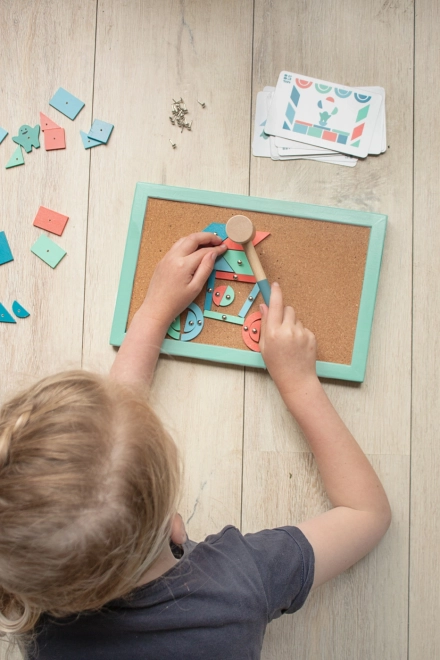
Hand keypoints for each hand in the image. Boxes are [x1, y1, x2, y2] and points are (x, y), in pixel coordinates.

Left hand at [140, 232, 226, 329]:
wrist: (156, 308)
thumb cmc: (177, 302)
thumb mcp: (196, 288)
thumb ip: (206, 268)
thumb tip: (213, 254)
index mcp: (184, 264)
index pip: (204, 251)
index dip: (216, 249)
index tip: (224, 248)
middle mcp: (174, 257)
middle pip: (193, 238)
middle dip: (207, 237)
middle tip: (218, 240)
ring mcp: (166, 257)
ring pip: (183, 240)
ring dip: (196, 238)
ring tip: (208, 243)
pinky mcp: (162, 261)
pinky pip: (176, 246)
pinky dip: (187, 244)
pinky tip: (193, 249)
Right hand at [259, 282, 317, 398]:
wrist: (296, 379)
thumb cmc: (277, 364)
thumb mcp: (264, 346)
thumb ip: (265, 324)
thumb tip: (264, 307)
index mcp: (273, 332)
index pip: (275, 305)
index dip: (275, 293)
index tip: (275, 285)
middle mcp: (288, 330)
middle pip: (288, 309)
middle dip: (284, 314)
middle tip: (281, 327)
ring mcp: (301, 333)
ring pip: (297, 319)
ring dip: (293, 325)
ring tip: (290, 342)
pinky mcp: (311, 336)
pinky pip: (304, 328)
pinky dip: (300, 334)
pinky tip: (298, 346)